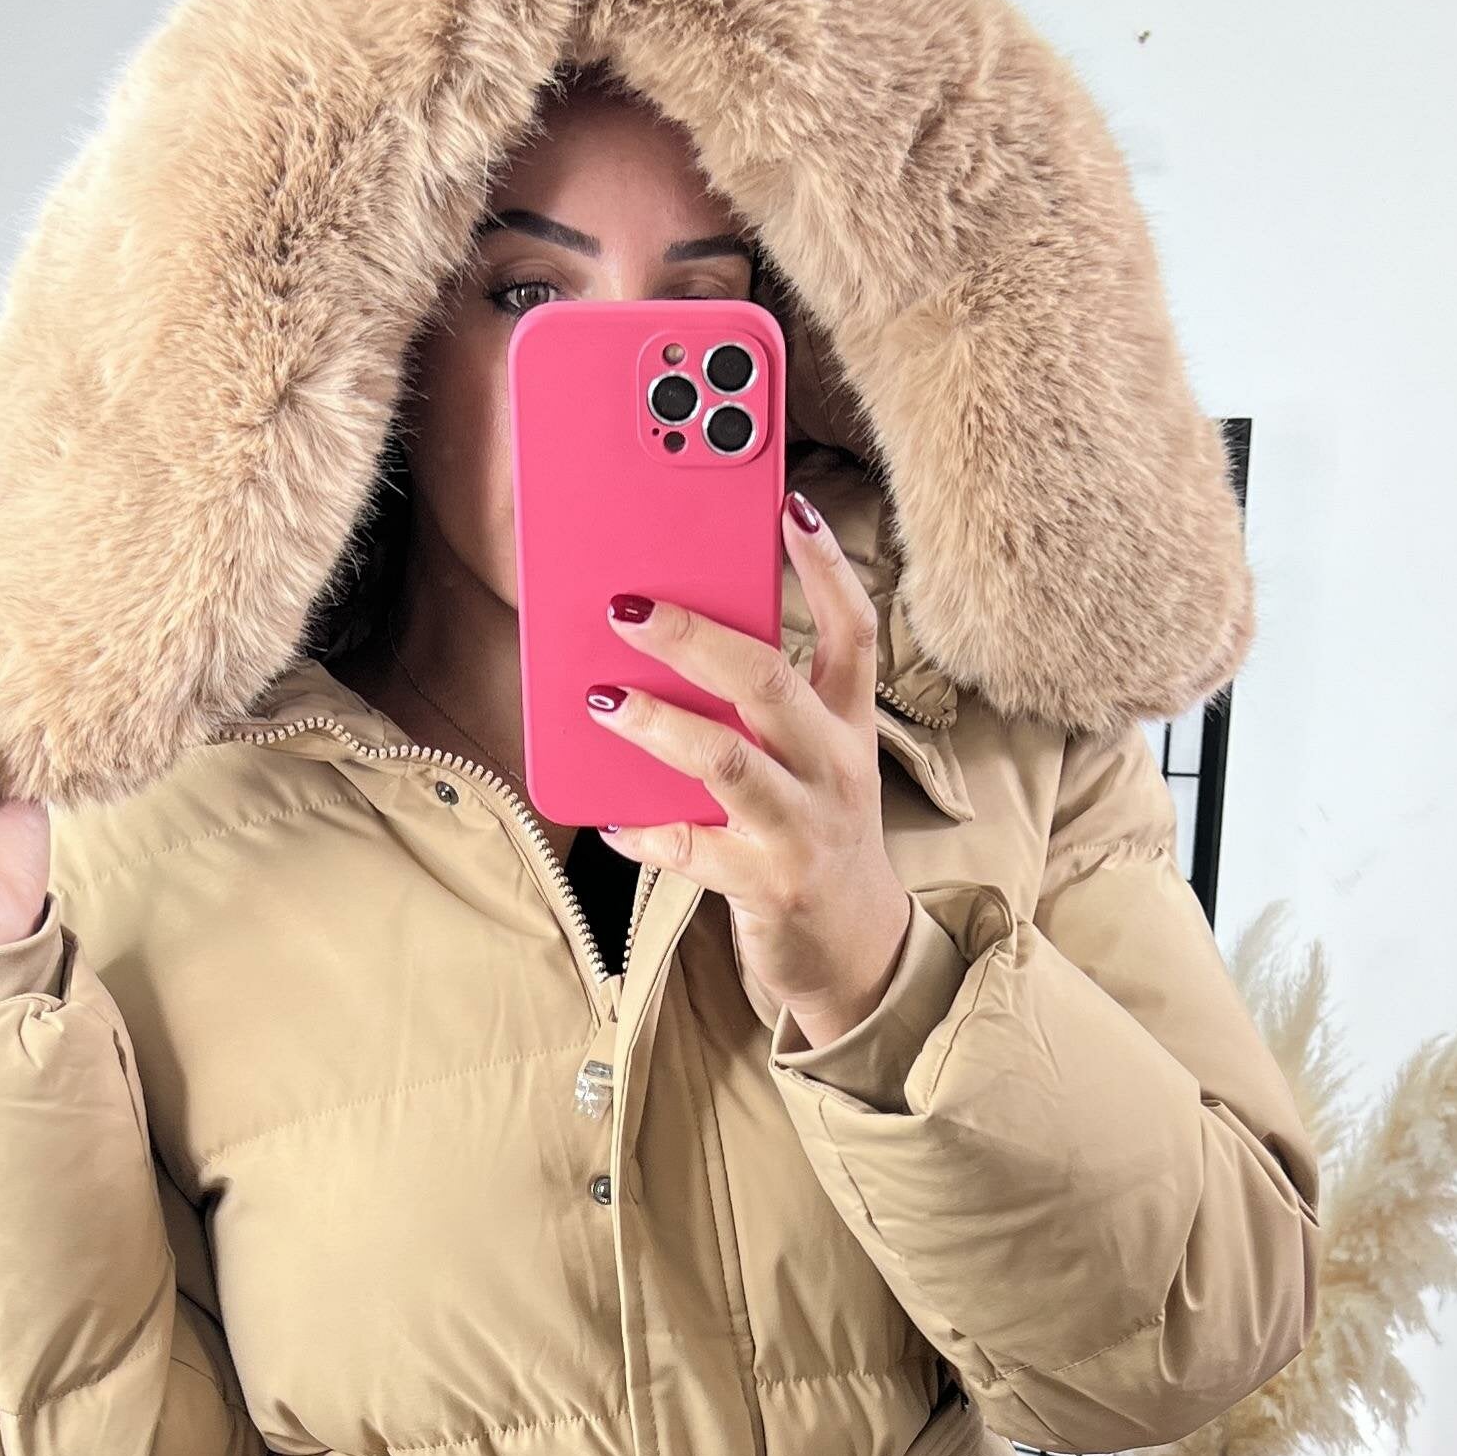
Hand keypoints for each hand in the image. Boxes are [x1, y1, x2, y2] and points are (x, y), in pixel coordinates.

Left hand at [587, 492, 913, 1047]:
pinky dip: (646, 831)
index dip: (825, 568)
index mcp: (847, 727)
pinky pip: (694, 850)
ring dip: (659, 725)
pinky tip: (610, 816)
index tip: (790, 506)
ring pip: (728, 763)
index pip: (854, 633)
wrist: (854, 949)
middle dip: (697, 639)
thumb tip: (670, 643)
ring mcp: (801, 829)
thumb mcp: (815, 763)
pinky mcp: (767, 886)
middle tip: (630, 607)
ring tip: (602, 699)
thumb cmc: (814, 835)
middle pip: (771, 685)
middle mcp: (833, 770)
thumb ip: (766, 709)